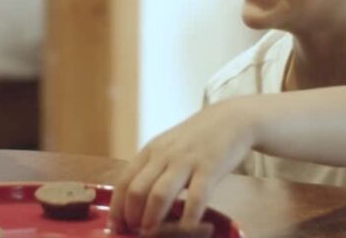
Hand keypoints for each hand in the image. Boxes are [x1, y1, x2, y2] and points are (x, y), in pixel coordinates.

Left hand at [109, 99, 255, 233]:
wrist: (230, 119)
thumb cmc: (196, 139)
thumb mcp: (167, 148)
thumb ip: (153, 170)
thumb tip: (137, 204)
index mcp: (150, 151)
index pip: (124, 181)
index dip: (117, 207)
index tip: (115, 226)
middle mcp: (164, 155)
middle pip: (137, 190)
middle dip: (131, 216)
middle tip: (134, 232)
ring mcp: (186, 161)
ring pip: (160, 194)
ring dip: (152, 219)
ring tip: (152, 233)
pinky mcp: (210, 168)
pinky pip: (196, 197)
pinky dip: (189, 217)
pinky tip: (187, 229)